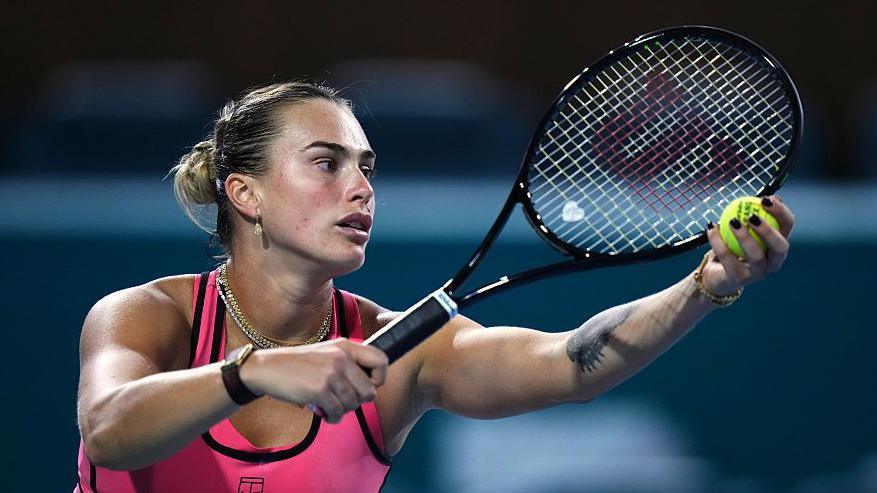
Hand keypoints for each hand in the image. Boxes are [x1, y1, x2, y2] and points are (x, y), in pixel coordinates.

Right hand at [239, 338, 387, 422]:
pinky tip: (321, 411)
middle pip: (370, 391)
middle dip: (357, 402)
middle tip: (342, 401)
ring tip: (328, 406)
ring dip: (341, 411)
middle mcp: (341, 358)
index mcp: (346, 346)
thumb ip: (349, 364)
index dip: (379, 379)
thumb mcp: (327, 353)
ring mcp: (331, 373)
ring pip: (353, 404)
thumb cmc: (298, 365)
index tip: (366, 386)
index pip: (382, 360)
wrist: (267, 368)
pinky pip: (337, 412)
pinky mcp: (319, 390)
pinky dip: (331, 417)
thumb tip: (372, 389)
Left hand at [702, 195, 794, 294]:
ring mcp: (758, 273)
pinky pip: (728, 258)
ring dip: (744, 237)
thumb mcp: (745, 230)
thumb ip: (755, 215)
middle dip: (769, 231)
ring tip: (732, 221)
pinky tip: (711, 227)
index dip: (780, 212)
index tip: (765, 199)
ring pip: (756, 256)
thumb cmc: (735, 248)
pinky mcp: (739, 279)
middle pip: (780, 246)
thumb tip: (769, 197)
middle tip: (753, 217)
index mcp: (778, 245)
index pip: (788, 226)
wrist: (717, 275)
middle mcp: (773, 262)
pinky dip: (718, 241)